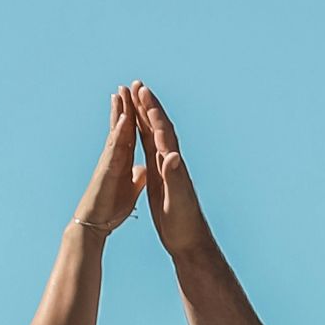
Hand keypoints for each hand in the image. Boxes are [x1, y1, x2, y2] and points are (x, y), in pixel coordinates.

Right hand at [73, 87, 148, 233]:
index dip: (135, 116)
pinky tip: (125, 119)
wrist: (96, 225)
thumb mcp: (131, 190)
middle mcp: (116, 158)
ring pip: (117, 133)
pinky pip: (116, 148)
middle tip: (126, 85)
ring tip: (122, 92)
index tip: (136, 97)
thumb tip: (143, 169)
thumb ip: (137, 177)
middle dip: (126, 106)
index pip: (132, 133)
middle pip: (122, 127)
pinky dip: (120, 133)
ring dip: (121, 112)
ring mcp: (110, 163)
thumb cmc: (110, 209)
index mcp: (125, 161)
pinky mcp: (108, 172)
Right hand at [130, 81, 211, 253]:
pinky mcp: (161, 177)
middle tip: (137, 85)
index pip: (163, 132)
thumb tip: (172, 156)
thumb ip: (174, 177)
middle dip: (148, 106)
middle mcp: (171, 162)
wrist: (190, 240)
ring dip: (145, 116)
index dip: (153, 112)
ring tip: (135, 98)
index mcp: (173, 165)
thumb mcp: (177, 201)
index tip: (143, 93)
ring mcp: (166, 168)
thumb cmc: (184, 223)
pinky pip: (149, 149)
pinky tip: (137, 130)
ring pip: (153, 135)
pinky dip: (143, 134)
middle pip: (159, 127)